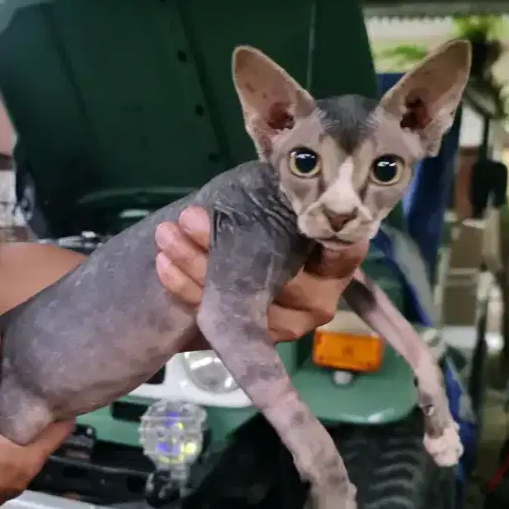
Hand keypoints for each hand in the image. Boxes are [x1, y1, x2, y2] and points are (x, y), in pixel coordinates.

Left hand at [154, 206, 368, 343]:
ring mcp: (286, 323)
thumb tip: (280, 171)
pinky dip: (187, 289)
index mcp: (337, 262)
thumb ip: (284, 195)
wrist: (236, 252)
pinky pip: (219, 317)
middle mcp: (318, 298)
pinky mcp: (252, 337)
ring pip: (244, 303)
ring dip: (198, 268)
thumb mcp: (278, 198)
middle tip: (190, 219)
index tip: (301, 221)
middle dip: (226, 249)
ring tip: (167, 236)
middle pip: (276, 280)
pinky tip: (165, 265)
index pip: (344, 252)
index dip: (330, 242)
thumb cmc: (269, 215)